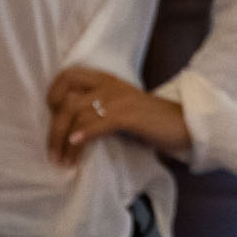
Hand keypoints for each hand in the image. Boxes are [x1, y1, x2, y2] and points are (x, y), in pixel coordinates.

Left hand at [46, 66, 192, 164]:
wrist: (184, 124)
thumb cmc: (151, 121)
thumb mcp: (120, 108)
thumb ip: (99, 109)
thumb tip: (69, 129)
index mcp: (106, 79)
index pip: (67, 76)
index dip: (53, 95)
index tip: (52, 120)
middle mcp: (109, 84)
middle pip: (66, 100)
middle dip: (54, 128)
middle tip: (52, 152)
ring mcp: (119, 98)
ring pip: (77, 114)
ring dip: (64, 141)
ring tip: (63, 161)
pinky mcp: (128, 115)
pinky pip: (97, 123)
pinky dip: (82, 136)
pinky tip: (75, 147)